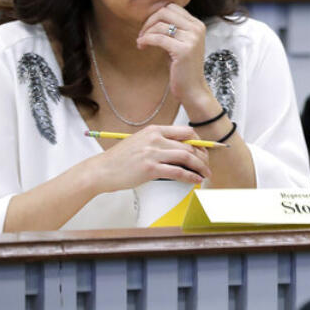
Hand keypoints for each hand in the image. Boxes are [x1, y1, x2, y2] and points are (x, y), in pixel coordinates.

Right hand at [90, 124, 209, 191]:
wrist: (102, 170)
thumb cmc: (121, 159)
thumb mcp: (141, 142)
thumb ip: (160, 142)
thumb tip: (181, 150)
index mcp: (154, 130)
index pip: (186, 131)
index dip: (199, 141)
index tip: (204, 150)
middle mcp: (155, 139)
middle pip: (189, 145)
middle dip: (203, 156)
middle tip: (207, 164)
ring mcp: (153, 153)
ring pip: (186, 157)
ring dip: (200, 166)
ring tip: (205, 173)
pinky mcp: (150, 169)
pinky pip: (177, 172)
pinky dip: (190, 176)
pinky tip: (195, 180)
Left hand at [136, 4, 211, 110]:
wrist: (193, 89)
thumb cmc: (183, 67)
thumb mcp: (180, 42)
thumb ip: (173, 28)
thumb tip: (152, 15)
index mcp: (197, 25)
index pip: (172, 7)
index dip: (156, 15)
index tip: (148, 27)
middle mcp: (197, 29)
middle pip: (165, 11)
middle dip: (149, 20)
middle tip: (142, 34)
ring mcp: (192, 39)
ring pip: (160, 25)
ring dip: (145, 32)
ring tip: (141, 42)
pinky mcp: (183, 50)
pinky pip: (158, 38)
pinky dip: (146, 40)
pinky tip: (141, 46)